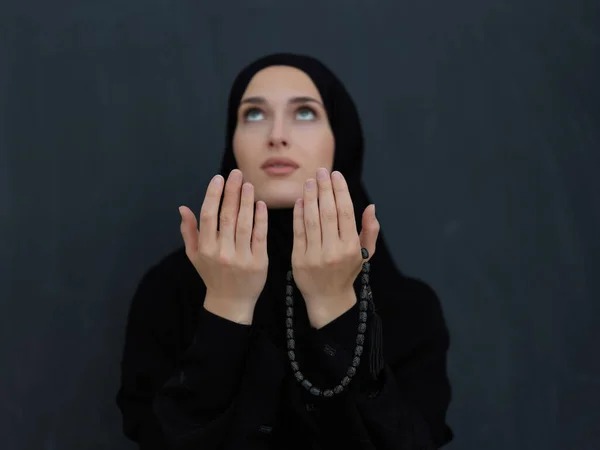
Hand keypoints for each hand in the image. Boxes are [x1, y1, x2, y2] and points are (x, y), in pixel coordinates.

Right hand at [179, 169, 268, 323]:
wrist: (230, 303)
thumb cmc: (212, 275)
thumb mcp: (195, 256)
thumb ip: (189, 231)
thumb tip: (183, 208)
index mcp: (205, 248)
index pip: (208, 216)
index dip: (213, 195)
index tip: (219, 179)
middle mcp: (221, 252)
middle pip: (227, 216)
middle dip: (232, 192)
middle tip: (237, 174)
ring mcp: (240, 257)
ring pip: (244, 224)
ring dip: (246, 202)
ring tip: (249, 185)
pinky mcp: (258, 262)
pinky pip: (259, 236)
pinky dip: (260, 219)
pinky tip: (261, 205)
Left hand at [291, 168, 379, 326]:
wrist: (328, 299)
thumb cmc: (347, 272)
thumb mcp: (365, 254)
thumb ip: (370, 230)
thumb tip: (371, 206)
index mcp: (351, 247)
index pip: (346, 212)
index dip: (340, 191)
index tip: (336, 174)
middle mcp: (334, 250)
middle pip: (328, 213)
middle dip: (324, 189)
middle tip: (320, 171)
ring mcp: (316, 255)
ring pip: (312, 220)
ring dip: (310, 198)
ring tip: (309, 182)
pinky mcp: (299, 259)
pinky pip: (298, 232)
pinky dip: (298, 214)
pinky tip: (299, 200)